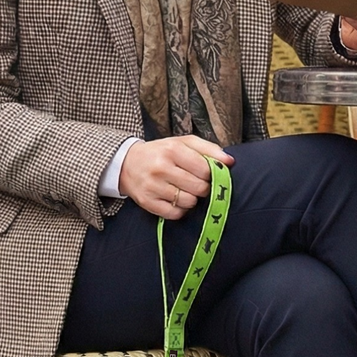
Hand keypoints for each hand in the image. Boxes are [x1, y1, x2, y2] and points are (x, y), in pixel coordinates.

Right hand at [118, 136, 233, 219]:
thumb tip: (230, 161)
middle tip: (196, 183)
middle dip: (203, 187)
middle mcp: (161, 168)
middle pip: (199, 188)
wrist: (127, 164)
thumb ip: (208, 149)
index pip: (205, 169)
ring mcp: (153, 187)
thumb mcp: (182, 143)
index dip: (212, 174)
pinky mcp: (148, 203)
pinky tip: (176, 200)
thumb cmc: (160, 153)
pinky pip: (175, 214)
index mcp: (172, 149)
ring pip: (189, 202)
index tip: (207, 173)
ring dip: (192, 199)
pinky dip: (180, 209)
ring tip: (184, 190)